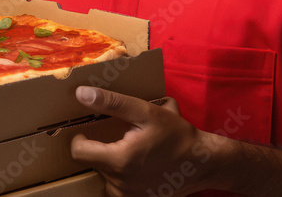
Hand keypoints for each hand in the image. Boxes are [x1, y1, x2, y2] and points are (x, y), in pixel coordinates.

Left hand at [70, 86, 213, 196]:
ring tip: (131, 149)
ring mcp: (129, 196)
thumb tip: (82, 94)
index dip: (79, 138)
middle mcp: (120, 184)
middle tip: (119, 136)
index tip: (90, 129)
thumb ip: (112, 102)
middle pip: (92, 163)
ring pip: (104, 176)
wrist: (202, 163)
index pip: (78, 152)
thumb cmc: (176, 136)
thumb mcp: (146, 112)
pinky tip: (138, 163)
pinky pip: (118, 187)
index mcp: (119, 160)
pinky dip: (122, 175)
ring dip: (111, 162)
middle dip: (101, 147)